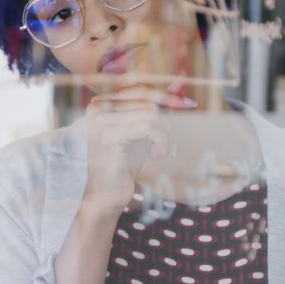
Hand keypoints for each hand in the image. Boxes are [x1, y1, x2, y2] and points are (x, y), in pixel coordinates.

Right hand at [81, 85, 195, 214]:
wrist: (106, 194)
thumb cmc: (124, 163)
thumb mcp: (138, 129)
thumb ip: (149, 109)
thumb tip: (177, 88)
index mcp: (100, 101)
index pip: (141, 88)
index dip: (165, 97)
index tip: (187, 105)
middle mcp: (97, 107)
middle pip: (147, 100)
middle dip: (165, 123)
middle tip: (167, 145)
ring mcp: (101, 121)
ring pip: (151, 113)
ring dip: (164, 134)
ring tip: (160, 152)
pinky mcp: (110, 136)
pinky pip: (149, 126)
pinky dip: (161, 140)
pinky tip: (156, 155)